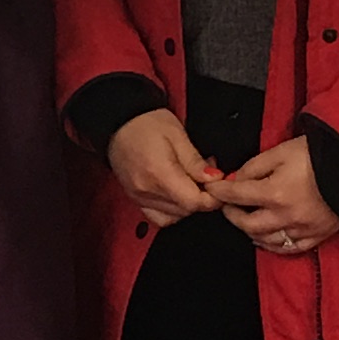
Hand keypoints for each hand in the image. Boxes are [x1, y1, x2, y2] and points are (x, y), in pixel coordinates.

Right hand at [106, 109, 222, 226]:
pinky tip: (177, 195)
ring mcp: (139, 197)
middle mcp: (146, 190)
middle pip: (185, 211)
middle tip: (207, 177)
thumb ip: (196, 162)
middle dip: (203, 198)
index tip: (218, 185)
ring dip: (188, 204)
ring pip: (175, 216)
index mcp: (159, 173)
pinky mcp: (135, 199)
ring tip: (191, 182)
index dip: (212, 198)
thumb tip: (214, 179)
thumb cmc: (146, 124)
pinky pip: (159, 217)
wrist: (120, 122)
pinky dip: (173, 211)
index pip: (193, 202)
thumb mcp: (178, 135)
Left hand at [211, 134, 338, 256]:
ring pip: (266, 240)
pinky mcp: (318, 235)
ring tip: (246, 221)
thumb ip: (253, 167)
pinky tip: (267, 238)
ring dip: (251, 232)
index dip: (220, 193)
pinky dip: (274, 245)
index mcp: (275, 193)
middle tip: (229, 207)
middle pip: (247, 225)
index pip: (236, 196)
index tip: (212, 190)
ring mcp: (303, 229)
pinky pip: (290, 248)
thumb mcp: (279, 152)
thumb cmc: (317, 154)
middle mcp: (286, 216)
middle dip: (233, 215)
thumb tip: (234, 181)